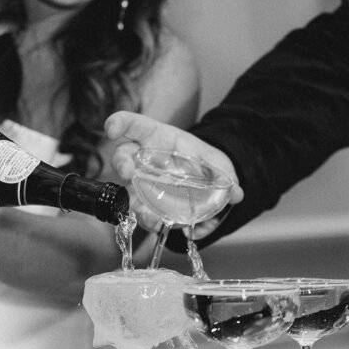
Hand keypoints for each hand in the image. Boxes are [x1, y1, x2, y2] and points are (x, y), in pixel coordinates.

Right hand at [105, 110, 242, 238]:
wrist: (209, 182)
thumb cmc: (205, 163)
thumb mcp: (218, 163)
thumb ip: (227, 176)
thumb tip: (236, 193)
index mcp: (158, 138)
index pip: (133, 124)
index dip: (119, 123)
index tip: (112, 128)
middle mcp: (145, 160)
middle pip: (123, 157)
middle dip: (121, 162)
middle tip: (127, 170)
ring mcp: (144, 184)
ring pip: (129, 191)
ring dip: (134, 202)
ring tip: (144, 212)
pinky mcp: (150, 205)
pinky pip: (144, 214)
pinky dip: (150, 222)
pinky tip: (159, 225)